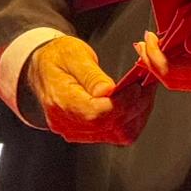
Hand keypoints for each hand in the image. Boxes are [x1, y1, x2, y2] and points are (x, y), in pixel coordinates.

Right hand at [26, 36, 153, 145]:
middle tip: (147, 82)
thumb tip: (108, 91)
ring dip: (137, 113)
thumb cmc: (58, 57)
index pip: (96, 114)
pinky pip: (116, 134)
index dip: (122, 103)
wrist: (43, 68)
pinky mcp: (86, 132)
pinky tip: (136, 100)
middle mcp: (67, 123)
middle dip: (136, 105)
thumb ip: (91, 75)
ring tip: (145, 89)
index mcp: (61, 102)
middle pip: (110, 127)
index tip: (137, 86)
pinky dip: (131, 118)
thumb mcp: (74, 55)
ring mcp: (76, 131)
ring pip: (118, 135)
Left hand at [134, 7, 190, 95]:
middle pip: (174, 81)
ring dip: (165, 64)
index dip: (154, 58)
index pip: (173, 72)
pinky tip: (178, 49)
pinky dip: (181, 63)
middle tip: (142, 44)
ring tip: (154, 46)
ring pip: (183, 79)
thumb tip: (187, 43)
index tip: (146, 40)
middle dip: (153, 63)